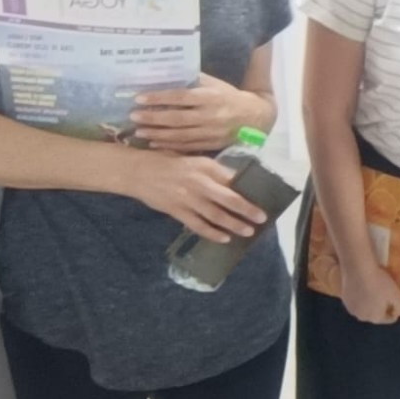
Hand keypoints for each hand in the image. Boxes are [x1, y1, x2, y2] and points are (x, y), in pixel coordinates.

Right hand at [124, 150, 266, 241]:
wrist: (137, 171)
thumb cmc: (167, 162)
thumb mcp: (193, 160)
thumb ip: (213, 171)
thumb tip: (235, 182)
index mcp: (204, 166)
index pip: (232, 179)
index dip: (247, 190)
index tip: (263, 197)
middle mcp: (198, 182)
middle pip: (228, 199)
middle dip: (247, 210)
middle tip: (262, 218)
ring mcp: (187, 198)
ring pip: (215, 215)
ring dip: (233, 224)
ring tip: (248, 231)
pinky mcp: (176, 211)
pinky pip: (197, 225)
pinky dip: (212, 233)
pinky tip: (224, 238)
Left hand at [131, 75, 267, 153]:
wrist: (254, 118)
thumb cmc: (229, 96)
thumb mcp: (215, 84)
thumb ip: (194, 80)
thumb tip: (167, 73)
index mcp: (210, 97)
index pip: (181, 97)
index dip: (159, 98)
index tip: (139, 98)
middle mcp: (210, 115)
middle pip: (177, 118)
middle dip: (153, 118)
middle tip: (133, 116)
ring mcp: (210, 132)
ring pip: (180, 135)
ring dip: (157, 134)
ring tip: (139, 132)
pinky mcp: (211, 145)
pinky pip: (187, 147)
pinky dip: (169, 147)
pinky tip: (154, 145)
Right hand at [339, 258, 399, 329]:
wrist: (358, 267)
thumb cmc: (380, 283)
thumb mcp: (397, 297)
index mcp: (376, 318)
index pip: (390, 318)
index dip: (395, 307)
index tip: (396, 294)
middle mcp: (362, 318)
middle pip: (377, 313)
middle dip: (383, 305)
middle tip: (387, 290)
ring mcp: (351, 309)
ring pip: (366, 307)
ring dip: (372, 300)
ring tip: (376, 286)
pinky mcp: (344, 299)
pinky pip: (356, 300)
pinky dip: (361, 296)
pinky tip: (365, 285)